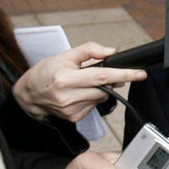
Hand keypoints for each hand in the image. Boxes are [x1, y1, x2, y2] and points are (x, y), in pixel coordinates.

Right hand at [12, 41, 145, 122]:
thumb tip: (111, 52)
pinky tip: (78, 94)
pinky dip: (91, 98)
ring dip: (98, 89)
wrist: (28, 95)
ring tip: (81, 84)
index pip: (102, 77)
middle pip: (104, 89)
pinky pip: (93, 106)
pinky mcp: (74, 117)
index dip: (123, 75)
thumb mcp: (64, 55)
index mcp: (66, 79)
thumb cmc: (45, 73)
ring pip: (100, 97)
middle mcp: (69, 96)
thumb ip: (89, 50)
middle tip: (101, 74)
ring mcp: (71, 110)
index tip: (140, 74)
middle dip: (110, 81)